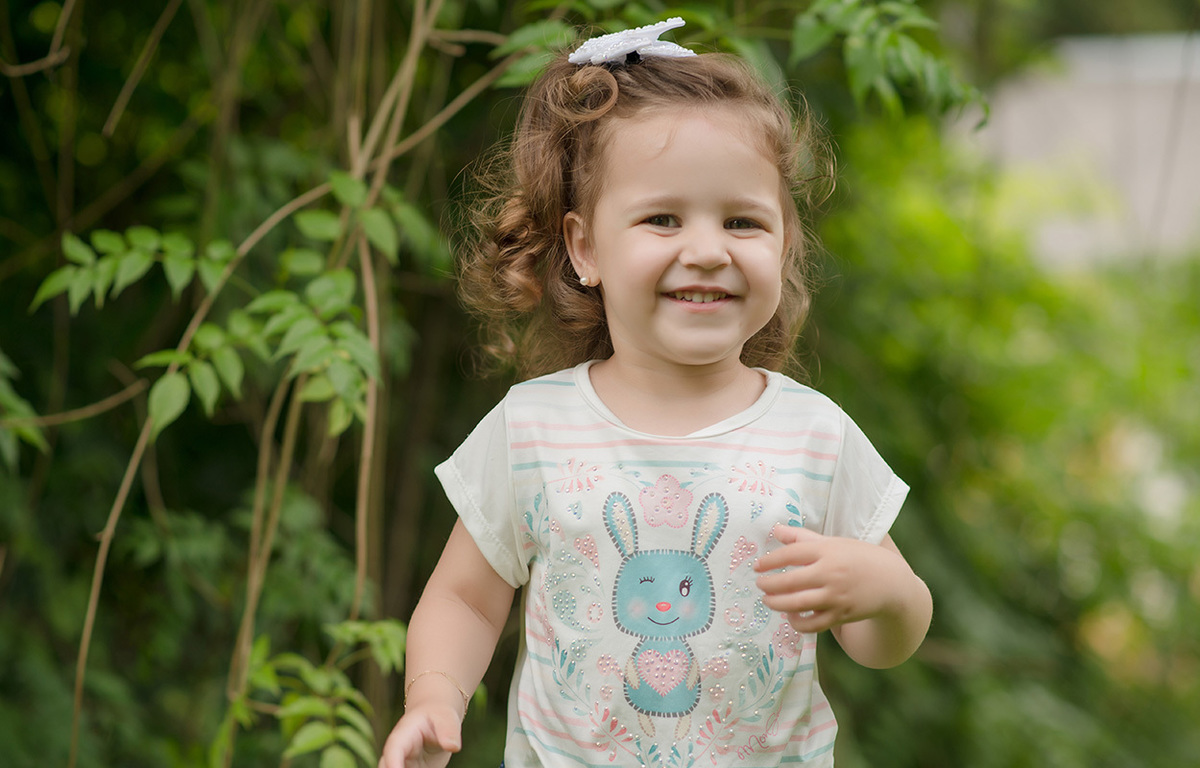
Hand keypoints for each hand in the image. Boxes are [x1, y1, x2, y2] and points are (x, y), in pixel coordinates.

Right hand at [377, 705, 462, 767]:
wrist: (434, 721)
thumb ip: (448, 730)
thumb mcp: (446, 718)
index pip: (394, 749)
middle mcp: (396, 753)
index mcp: (403, 735)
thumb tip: (453, 746)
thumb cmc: (439, 717)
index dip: (393, 762)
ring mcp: (401, 765)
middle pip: (386, 767)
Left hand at [753, 524, 906, 634]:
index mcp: (827, 550)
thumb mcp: (833, 542)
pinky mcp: (840, 615)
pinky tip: (790, 615)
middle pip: (789, 581)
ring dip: (776, 603)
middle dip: (768, 584)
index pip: (790, 554)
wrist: (891, 581)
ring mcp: (835, 596)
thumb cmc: (858, 557)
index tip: (757, 566)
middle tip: (759, 584)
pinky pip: (812, 624)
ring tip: (767, 600)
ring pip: (797, 604)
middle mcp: (830, 573)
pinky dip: (797, 622)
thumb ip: (802, 537)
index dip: (769, 560)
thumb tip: (775, 529)